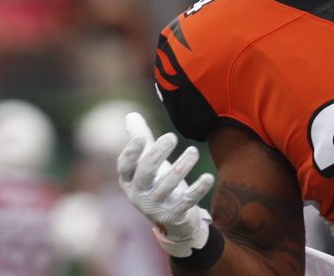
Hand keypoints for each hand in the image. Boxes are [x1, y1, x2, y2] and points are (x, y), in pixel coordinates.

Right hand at [117, 112, 214, 257]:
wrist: (172, 219)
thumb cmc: (156, 183)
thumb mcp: (147, 163)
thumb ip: (140, 139)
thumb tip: (131, 114)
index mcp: (129, 180)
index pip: (124, 167)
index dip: (131, 152)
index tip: (142, 137)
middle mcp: (139, 195)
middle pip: (145, 174)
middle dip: (157, 155)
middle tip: (171, 137)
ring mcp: (156, 207)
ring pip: (168, 186)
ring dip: (182, 167)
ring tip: (193, 151)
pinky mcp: (174, 215)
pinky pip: (187, 201)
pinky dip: (198, 189)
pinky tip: (209, 177)